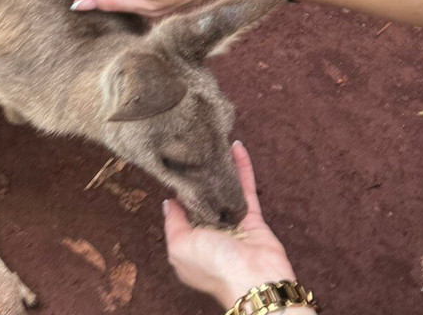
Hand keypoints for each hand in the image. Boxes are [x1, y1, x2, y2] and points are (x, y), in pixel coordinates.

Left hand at [164, 142, 297, 308]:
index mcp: (189, 244)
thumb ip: (173, 223)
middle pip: (204, 199)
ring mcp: (232, 224)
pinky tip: (237, 148)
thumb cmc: (215, 266)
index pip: (180, 213)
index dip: (177, 191)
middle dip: (200, 177)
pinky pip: (246, 187)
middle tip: (193, 150)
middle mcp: (210, 233)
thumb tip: (168, 202)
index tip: (174, 166)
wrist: (254, 278)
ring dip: (221, 167)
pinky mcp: (252, 217)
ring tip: (213, 144)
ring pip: (225, 189)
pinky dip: (242, 167)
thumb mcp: (180, 247)